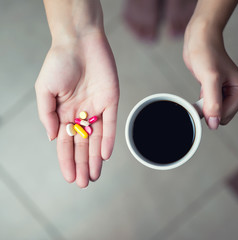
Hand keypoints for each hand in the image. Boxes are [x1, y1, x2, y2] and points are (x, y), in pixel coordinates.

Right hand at [35, 31, 119, 187]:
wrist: (79, 43)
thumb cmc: (58, 63)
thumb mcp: (44, 90)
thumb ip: (47, 115)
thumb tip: (51, 138)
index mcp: (64, 113)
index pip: (65, 143)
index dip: (67, 161)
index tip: (70, 178)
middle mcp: (81, 114)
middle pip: (82, 145)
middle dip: (83, 164)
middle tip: (85, 184)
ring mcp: (96, 109)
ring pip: (97, 139)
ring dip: (96, 158)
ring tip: (95, 176)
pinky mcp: (111, 102)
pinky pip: (110, 124)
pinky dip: (108, 139)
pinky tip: (105, 155)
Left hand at [183, 21, 237, 128]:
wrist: (200, 39)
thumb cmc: (207, 53)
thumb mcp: (210, 79)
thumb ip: (213, 103)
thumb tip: (214, 124)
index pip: (225, 117)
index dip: (211, 109)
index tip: (206, 92)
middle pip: (220, 117)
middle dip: (209, 106)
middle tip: (205, 88)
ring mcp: (229, 94)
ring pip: (214, 114)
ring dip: (205, 103)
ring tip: (206, 85)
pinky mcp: (219, 93)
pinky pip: (210, 107)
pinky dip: (203, 100)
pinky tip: (204, 85)